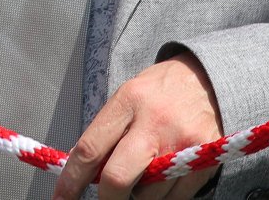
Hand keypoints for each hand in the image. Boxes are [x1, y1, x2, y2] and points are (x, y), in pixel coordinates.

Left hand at [52, 53, 220, 199]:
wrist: (206, 80)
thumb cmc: (157, 92)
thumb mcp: (125, 98)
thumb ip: (106, 132)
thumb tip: (82, 169)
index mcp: (128, 102)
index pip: (90, 148)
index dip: (72, 179)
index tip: (62, 196)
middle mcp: (154, 123)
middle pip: (118, 177)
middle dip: (107, 197)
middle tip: (106, 198)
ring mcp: (182, 144)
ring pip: (149, 193)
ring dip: (139, 194)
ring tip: (143, 173)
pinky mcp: (205, 161)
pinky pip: (176, 198)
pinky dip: (163, 196)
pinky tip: (163, 178)